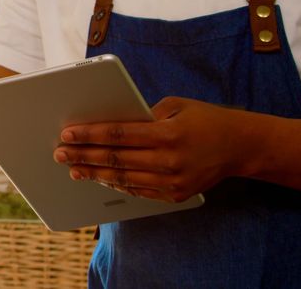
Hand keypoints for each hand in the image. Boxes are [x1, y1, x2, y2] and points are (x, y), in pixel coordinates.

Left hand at [52, 96, 250, 202]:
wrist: (240, 146)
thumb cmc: (204, 119)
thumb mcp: (176, 105)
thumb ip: (144, 115)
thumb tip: (109, 124)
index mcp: (167, 133)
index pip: (118, 134)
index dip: (89, 134)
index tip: (67, 133)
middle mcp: (169, 160)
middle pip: (115, 159)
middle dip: (83, 155)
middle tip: (60, 152)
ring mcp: (172, 181)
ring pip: (123, 179)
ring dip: (94, 174)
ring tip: (73, 168)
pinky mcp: (175, 195)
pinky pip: (138, 191)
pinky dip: (117, 184)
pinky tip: (100, 178)